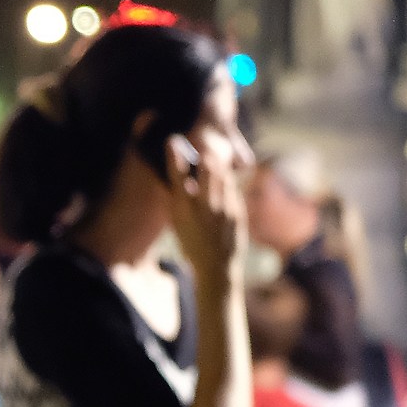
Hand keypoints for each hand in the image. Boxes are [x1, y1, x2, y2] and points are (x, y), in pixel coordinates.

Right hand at [163, 133, 244, 277]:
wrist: (216, 266)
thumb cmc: (191, 244)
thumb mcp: (176, 224)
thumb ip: (174, 200)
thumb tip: (169, 179)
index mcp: (183, 210)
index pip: (177, 176)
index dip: (174, 157)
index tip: (172, 140)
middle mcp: (203, 207)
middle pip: (207, 170)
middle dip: (205, 154)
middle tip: (203, 143)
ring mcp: (223, 208)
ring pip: (222, 176)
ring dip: (217, 163)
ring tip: (212, 153)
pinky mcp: (237, 211)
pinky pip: (232, 188)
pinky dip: (226, 179)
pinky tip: (223, 174)